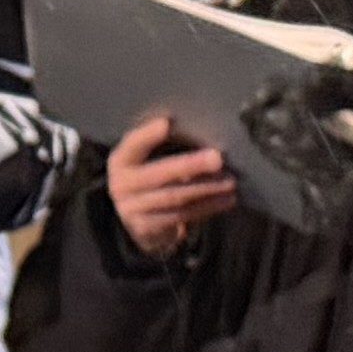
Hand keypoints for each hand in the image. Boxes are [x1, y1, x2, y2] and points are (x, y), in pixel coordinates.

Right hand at [103, 115, 241, 256]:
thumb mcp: (148, 158)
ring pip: (174, 197)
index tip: (167, 123)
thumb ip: (165, 145)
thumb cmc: (150, 174)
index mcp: (121, 160)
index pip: (133, 145)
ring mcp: (132, 209)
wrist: (136, 216)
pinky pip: (181, 216)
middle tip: (218, 158)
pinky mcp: (147, 228)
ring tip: (230, 182)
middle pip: (159, 174)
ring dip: (206, 189)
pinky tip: (225, 199)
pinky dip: (206, 207)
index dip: (148, 135)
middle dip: (190, 165)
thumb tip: (204, 129)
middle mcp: (121, 185)